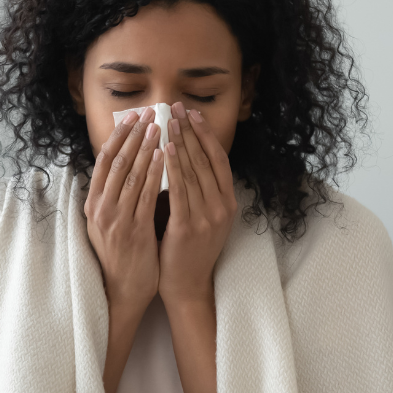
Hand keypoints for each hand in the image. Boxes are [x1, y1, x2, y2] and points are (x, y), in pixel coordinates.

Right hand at [85, 106, 165, 312]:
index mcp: (93, 204)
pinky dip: (155, 173)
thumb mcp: (108, 222)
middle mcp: (100, 209)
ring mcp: (115, 219)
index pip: (104, 160)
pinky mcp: (133, 231)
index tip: (132, 117)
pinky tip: (165, 156)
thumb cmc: (121, 255)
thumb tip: (126, 165)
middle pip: (116, 161)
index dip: (118, 136)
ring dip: (146, 147)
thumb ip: (114, 196)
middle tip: (150, 113)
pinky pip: (145, 195)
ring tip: (160, 127)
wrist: (122, 291)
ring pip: (130, 174)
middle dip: (134, 134)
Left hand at [158, 101, 237, 307]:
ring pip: (193, 171)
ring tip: (168, 121)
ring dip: (180, 142)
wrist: (186, 284)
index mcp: (228, 202)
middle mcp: (222, 207)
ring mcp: (208, 217)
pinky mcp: (189, 226)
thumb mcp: (202, 215)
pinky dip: (172, 167)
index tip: (192, 113)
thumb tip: (182, 153)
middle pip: (205, 160)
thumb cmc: (188, 248)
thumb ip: (197, 189)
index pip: (218, 159)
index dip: (205, 134)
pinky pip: (180, 190)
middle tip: (176, 108)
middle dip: (189, 131)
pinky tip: (164, 150)